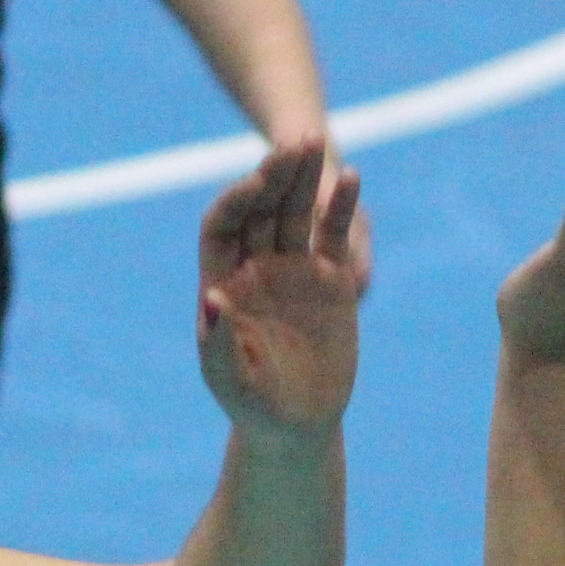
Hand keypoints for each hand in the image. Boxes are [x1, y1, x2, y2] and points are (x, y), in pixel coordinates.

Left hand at [197, 139, 365, 441]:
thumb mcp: (232, 382)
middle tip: (294, 141)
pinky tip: (352, 178)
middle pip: (261, 207)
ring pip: (295, 211)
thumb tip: (212, 301)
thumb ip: (218, 344)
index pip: (223, 225)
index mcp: (222, 281)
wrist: (297, 425)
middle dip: (275, 174)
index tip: (257, 184)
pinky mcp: (329, 278)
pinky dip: (341, 206)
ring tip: (317, 140)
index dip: (237, 200)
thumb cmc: (254, 407)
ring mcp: (292, 268)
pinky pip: (333, 234)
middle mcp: (254, 266)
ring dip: (305, 176)